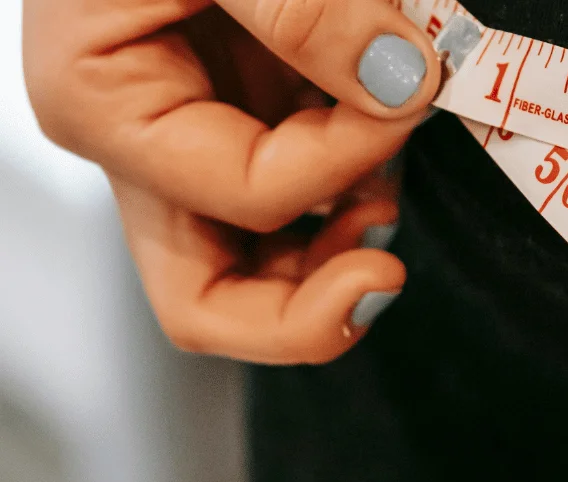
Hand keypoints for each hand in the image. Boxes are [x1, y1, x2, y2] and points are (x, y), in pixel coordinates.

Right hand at [23, 0, 440, 362]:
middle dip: (310, 310)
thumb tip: (401, 78)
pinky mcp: (242, 130)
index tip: (408, 90)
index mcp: (104, 106)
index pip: (245, 191)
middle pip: (215, 302)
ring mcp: (194, 150)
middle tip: (385, 273)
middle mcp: (143, 153)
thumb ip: (300, 8)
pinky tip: (382, 164)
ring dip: (338, 254)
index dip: (343, 157)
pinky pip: (298, 210)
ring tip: (390, 195)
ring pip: (260, 272)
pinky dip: (350, 198)